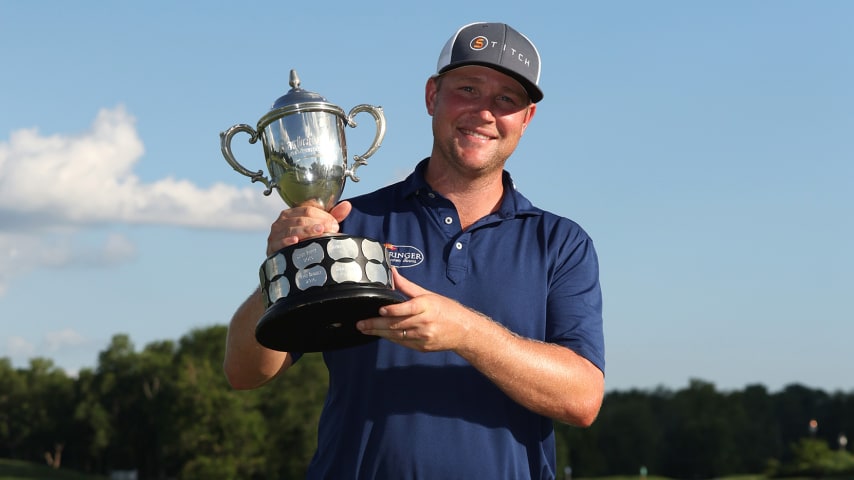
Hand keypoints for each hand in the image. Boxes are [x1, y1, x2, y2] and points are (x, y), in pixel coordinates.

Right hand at [266, 201, 351, 255]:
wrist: (288, 261)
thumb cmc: (305, 241)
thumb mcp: (320, 227)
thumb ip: (333, 216)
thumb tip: (348, 205)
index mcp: (292, 213)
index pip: (307, 210)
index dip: (322, 215)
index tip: (335, 224)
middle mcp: (281, 221)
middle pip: (300, 219)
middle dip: (317, 223)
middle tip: (331, 229)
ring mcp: (275, 234)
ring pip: (291, 229)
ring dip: (306, 231)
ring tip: (319, 233)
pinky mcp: (272, 247)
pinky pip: (278, 242)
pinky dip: (286, 241)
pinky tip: (295, 241)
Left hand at [356, 268, 483, 351]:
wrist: (464, 331)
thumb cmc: (446, 309)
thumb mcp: (428, 295)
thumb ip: (407, 286)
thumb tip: (392, 272)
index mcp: (427, 306)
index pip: (408, 308)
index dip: (393, 310)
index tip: (380, 310)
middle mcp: (425, 322)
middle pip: (397, 324)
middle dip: (376, 325)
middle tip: (360, 324)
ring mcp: (423, 337)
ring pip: (397, 335)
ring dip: (379, 333)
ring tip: (364, 329)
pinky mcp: (422, 347)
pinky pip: (403, 342)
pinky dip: (390, 338)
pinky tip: (380, 334)